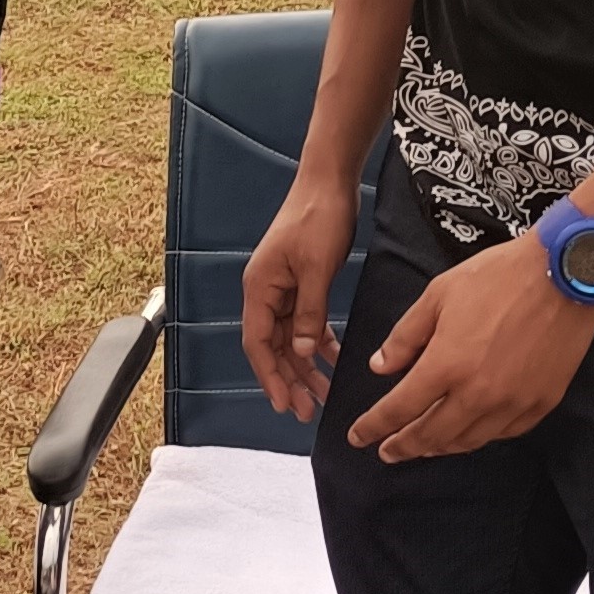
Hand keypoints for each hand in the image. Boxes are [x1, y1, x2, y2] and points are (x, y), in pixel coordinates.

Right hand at [243, 168, 361, 420]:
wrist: (330, 181)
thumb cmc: (318, 218)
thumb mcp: (316, 268)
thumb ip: (310, 313)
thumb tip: (305, 353)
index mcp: (260, 289)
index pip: (258, 344)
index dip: (270, 377)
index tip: (286, 405)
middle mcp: (266, 293)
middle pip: (274, 347)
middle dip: (290, 380)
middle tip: (308, 412)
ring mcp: (283, 288)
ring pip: (291, 339)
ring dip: (306, 367)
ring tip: (324, 396)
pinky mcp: (301, 283)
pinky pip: (306, 322)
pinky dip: (319, 342)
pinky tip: (334, 360)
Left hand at [345, 232, 593, 459]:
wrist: (565, 274)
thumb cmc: (498, 277)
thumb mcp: (438, 295)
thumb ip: (405, 336)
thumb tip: (381, 367)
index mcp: (446, 365)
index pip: (399, 409)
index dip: (374, 427)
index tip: (358, 437)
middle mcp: (477, 394)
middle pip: (431, 435)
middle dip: (404, 446)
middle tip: (387, 451)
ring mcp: (512, 403)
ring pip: (467, 441)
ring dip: (440, 446)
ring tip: (425, 446)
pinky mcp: (541, 403)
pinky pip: (503, 433)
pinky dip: (479, 437)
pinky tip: (470, 432)